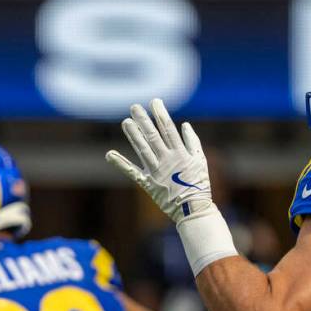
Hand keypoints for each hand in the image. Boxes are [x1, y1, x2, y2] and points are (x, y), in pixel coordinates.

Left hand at [106, 99, 212, 223]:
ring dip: (133, 136)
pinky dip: (121, 164)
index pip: (168, 129)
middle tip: (134, 107)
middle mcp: (167, 160)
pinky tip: (110, 154)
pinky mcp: (148, 184)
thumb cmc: (199, 184)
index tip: (154, 102)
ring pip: (142, 150)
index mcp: (180, 153)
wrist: (192, 209)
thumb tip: (185, 125)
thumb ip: (193, 142)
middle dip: (143, 120)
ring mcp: (156, 171)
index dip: (160, 114)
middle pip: (152, 136)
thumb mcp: (201, 161)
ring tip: (125, 122)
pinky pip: (132, 173)